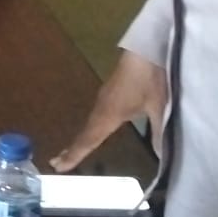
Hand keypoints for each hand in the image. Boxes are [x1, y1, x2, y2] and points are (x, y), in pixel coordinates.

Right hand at [49, 49, 167, 170]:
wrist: (146, 49)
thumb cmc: (151, 78)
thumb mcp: (158, 107)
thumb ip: (159, 132)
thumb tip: (161, 157)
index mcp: (109, 114)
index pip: (88, 139)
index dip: (74, 155)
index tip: (57, 167)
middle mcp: (102, 108)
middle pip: (84, 133)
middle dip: (71, 150)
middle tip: (56, 163)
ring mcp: (104, 99)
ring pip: (89, 124)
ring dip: (79, 139)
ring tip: (69, 152)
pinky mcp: (109, 92)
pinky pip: (95, 116)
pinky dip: (88, 128)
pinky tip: (93, 130)